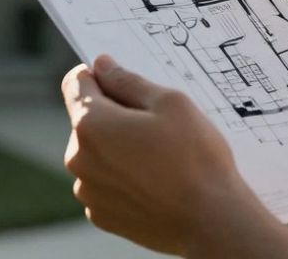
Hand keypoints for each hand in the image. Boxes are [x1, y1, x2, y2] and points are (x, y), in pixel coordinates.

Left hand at [61, 56, 287, 257]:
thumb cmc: (196, 158)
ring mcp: (88, 191)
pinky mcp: (101, 215)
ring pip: (95, 153)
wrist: (212, 221)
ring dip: (116, 148)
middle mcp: (78, 158)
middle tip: (155, 126)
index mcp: (90, 124)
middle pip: (86, 119)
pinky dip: (121, 177)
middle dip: (113, 115)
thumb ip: (127, 80)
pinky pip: (104, 183)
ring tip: (159, 157)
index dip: (99, 76)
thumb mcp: (170, 103)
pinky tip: (153, 181)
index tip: (124, 84)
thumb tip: (101, 65)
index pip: (74, 84)